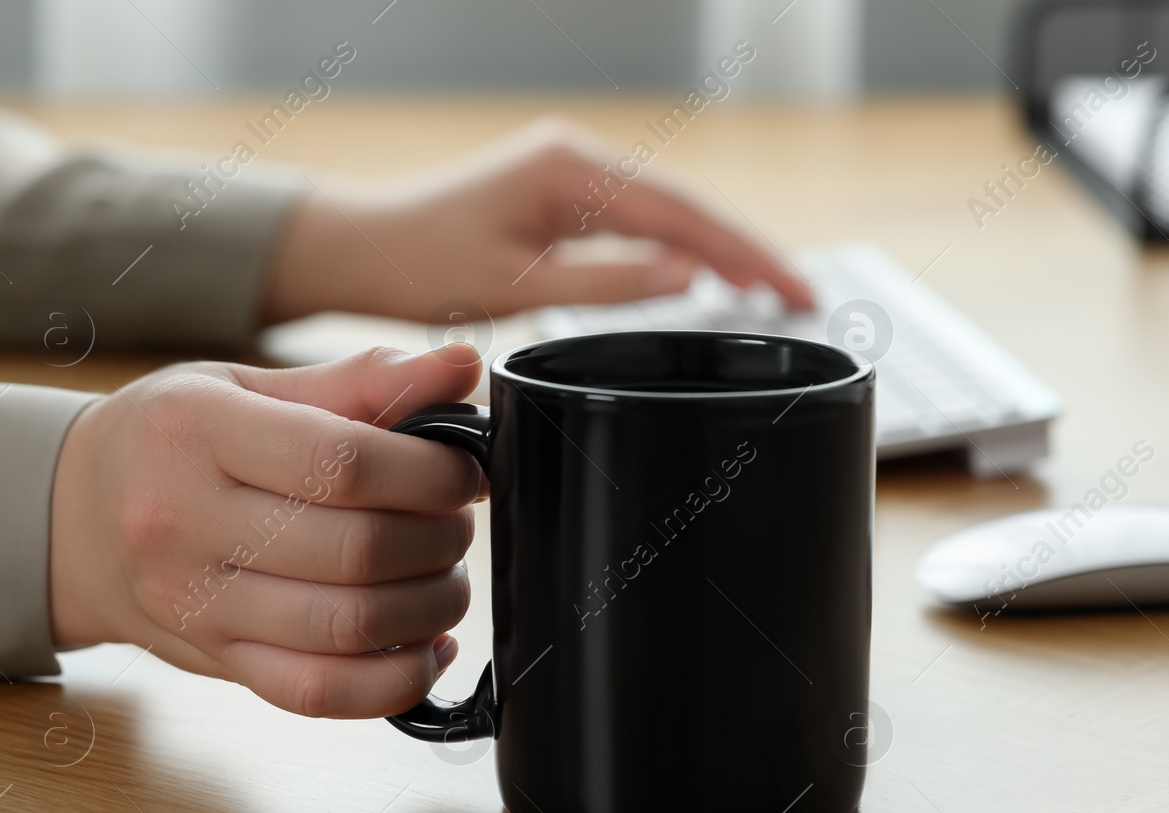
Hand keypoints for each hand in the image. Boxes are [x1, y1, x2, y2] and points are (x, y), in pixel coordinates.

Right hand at [49, 344, 483, 717]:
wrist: (72, 518)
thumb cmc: (173, 440)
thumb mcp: (248, 385)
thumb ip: (361, 381)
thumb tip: (462, 367)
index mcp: (197, 432)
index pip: (343, 462)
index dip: (430, 474)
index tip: (462, 474)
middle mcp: (186, 522)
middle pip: (356, 550)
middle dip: (439, 540)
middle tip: (456, 523)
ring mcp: (196, 604)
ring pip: (349, 627)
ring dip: (431, 608)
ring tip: (445, 577)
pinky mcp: (217, 663)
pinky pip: (322, 694)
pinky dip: (397, 680)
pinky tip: (425, 645)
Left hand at [261, 118, 812, 324]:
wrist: (362, 245)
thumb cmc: (420, 264)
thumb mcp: (516, 287)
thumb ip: (608, 283)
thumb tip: (689, 277)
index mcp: (571, 170)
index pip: (682, 215)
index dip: (746, 256)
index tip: (794, 291)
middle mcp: (579, 158)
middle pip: (688, 207)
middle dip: (750, 252)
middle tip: (805, 298)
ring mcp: (574, 172)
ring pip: (670, 213)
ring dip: (722, 251)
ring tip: (775, 291)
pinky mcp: (566, 193)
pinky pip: (641, 219)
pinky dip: (682, 248)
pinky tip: (711, 274)